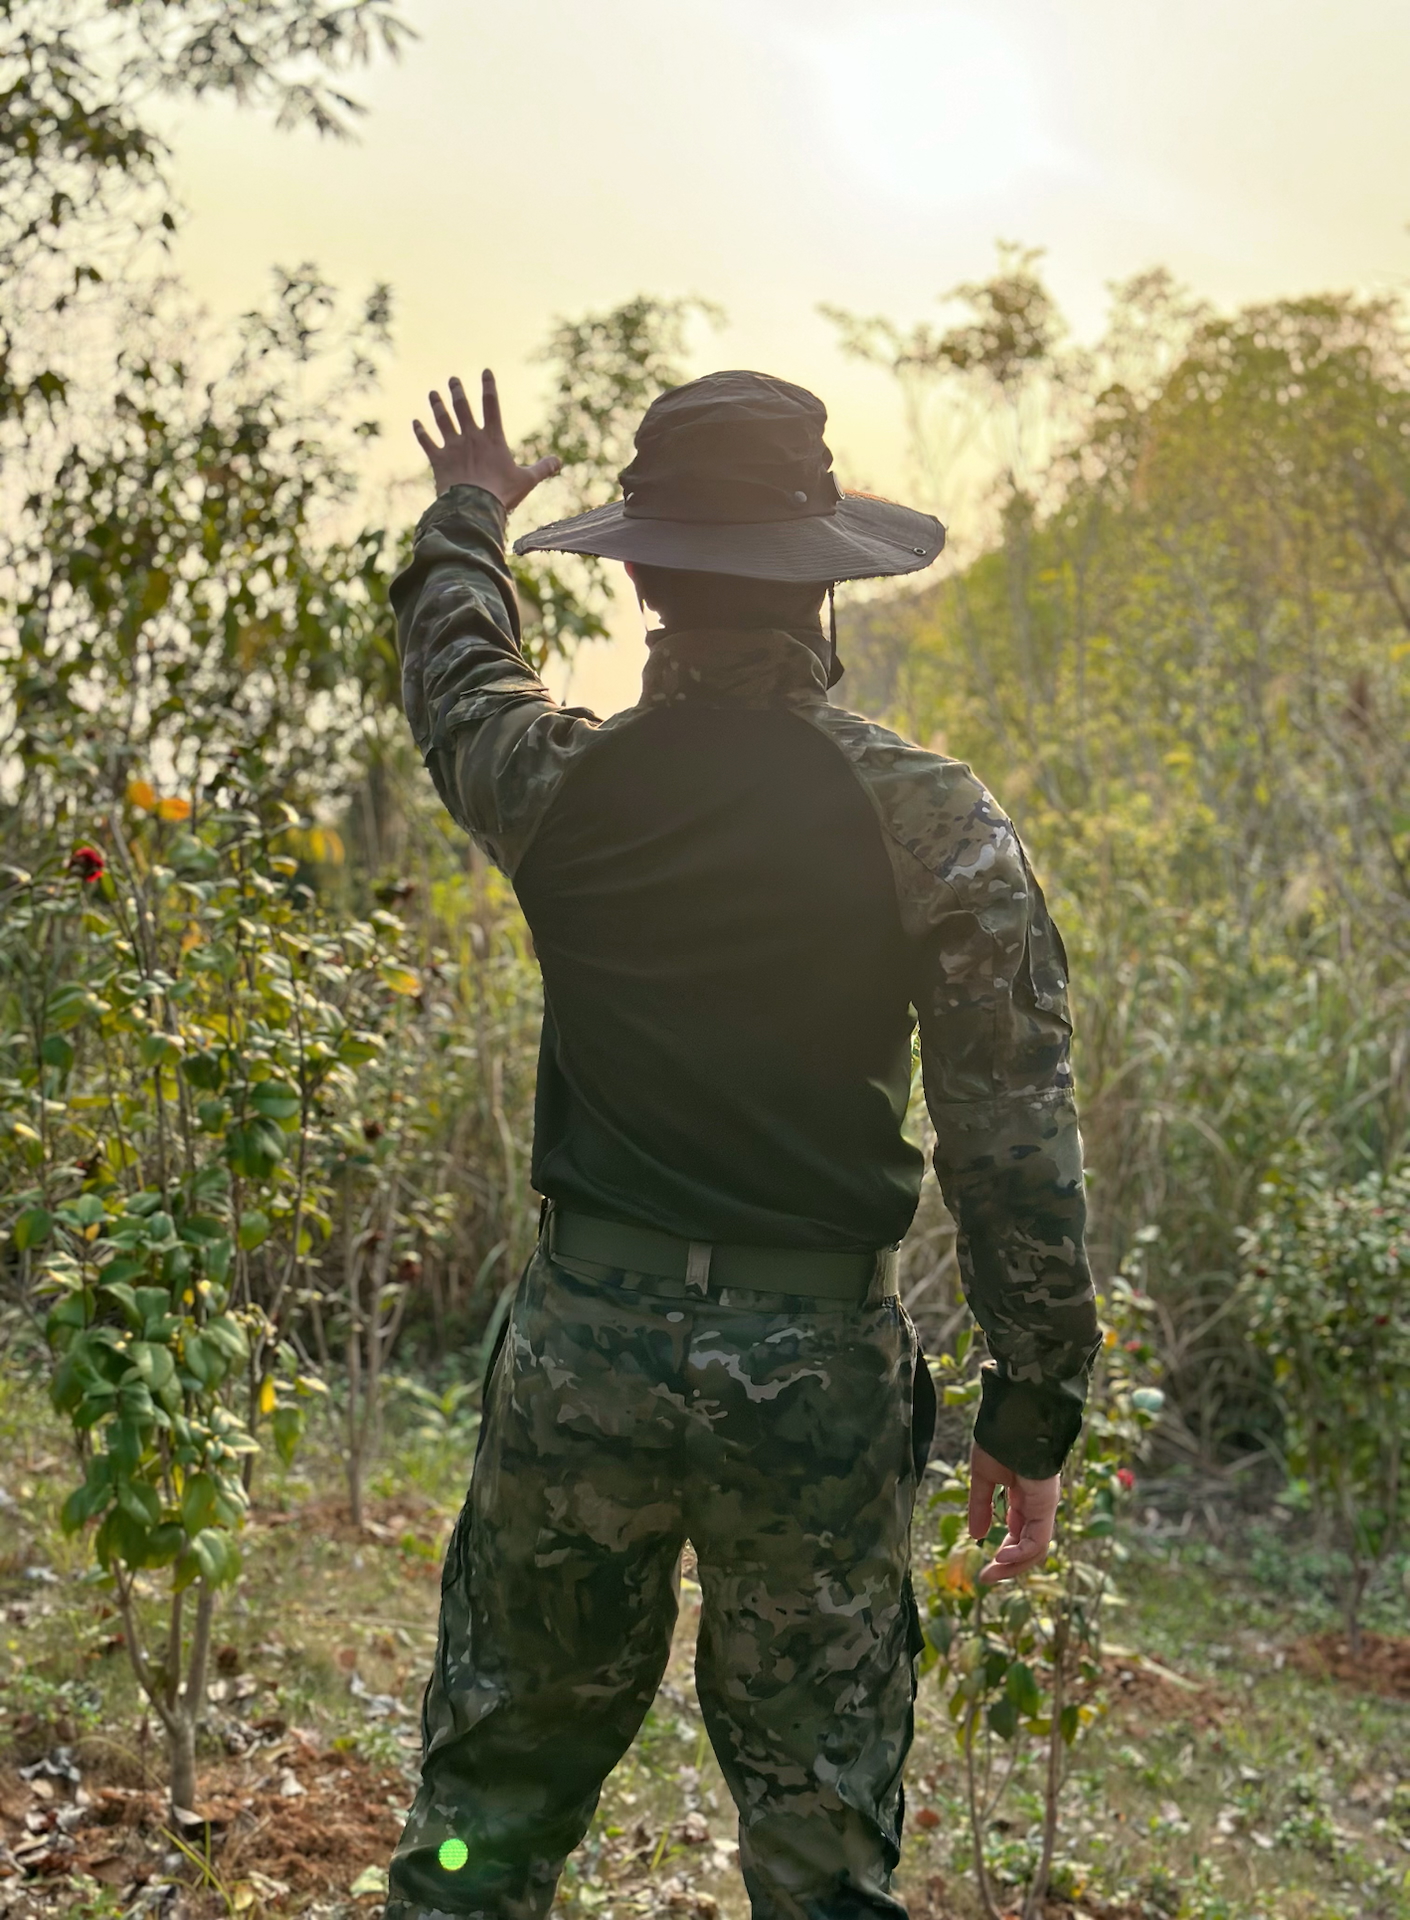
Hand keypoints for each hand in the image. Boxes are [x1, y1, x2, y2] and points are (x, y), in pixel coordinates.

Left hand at [412, 369, 560, 509]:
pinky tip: (415, 423)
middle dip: (457, 391)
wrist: (474, 507)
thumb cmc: (502, 494)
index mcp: (493, 438)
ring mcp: (452, 447)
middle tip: (453, 379)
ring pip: (442, 420)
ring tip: (433, 394)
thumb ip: (542, 469)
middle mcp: (471, 437)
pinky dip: (421, 432)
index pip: (491, 405)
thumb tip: (558, 462)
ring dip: (437, 405)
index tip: (485, 371)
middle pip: (462, 407)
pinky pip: (427, 442)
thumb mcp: (526, 481)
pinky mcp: (438, 460)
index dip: (489, 387)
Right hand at [969, 1443, 1060, 1584]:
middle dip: (1008, 1566)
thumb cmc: (999, 1442)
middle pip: (1028, 1548)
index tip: (984, 1568)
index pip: (1017, 1535)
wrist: (1014, 1421)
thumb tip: (975, 1536)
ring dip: (1014, 1566)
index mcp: (1023, 1499)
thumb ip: (980, 1507)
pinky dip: (1020, 1553)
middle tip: (985, 1579)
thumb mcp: (983, 1479)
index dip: (1003, 1553)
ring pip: (1035, 1549)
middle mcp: (1036, 1507)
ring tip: (991, 1573)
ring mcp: (1043, 1508)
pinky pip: (1037, 1540)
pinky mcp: (1046, 1506)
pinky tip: (1001, 1557)